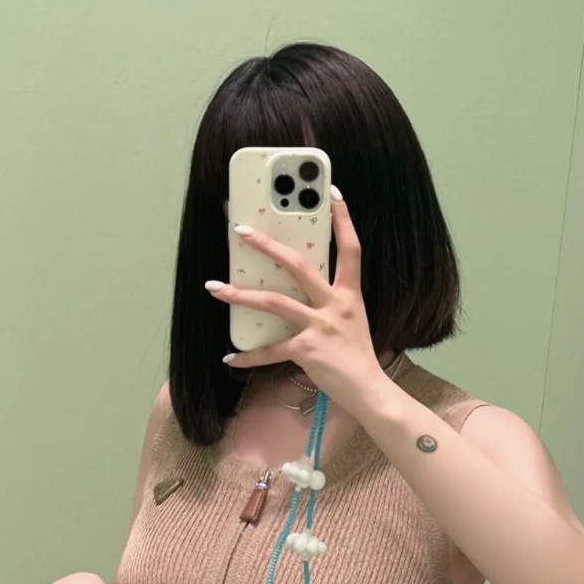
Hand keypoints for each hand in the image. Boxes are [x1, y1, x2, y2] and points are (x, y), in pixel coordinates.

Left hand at [206, 188, 387, 408]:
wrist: (369, 390)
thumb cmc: (358, 358)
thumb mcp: (352, 322)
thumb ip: (331, 305)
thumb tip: (303, 296)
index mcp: (349, 294)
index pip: (351, 248)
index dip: (344, 220)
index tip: (334, 194)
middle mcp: (334, 304)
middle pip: (299, 265)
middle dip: (268, 247)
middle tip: (243, 231)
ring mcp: (319, 326)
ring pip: (275, 303)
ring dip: (241, 295)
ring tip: (215, 288)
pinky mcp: (306, 349)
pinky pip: (271, 350)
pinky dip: (249, 357)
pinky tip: (231, 359)